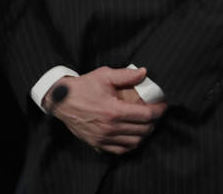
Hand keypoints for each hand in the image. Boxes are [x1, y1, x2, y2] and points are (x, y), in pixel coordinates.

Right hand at [46, 66, 166, 154]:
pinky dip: (131, 144)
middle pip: (144, 130)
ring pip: (135, 141)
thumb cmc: (82, 87)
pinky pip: (121, 149)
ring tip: (144, 124)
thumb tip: (144, 73)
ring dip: (144, 133)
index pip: (146, 115)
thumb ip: (125, 75)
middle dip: (153, 121)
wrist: (60, 100)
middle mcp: (111, 127)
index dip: (159, 110)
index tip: (163, 105)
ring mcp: (104, 137)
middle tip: (153, 113)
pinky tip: (132, 135)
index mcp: (114, 110)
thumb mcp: (103, 76)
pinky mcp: (97, 143)